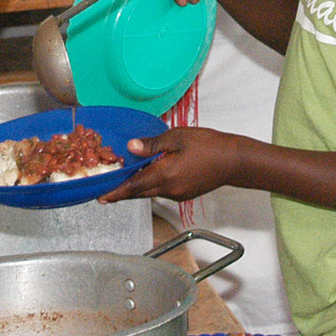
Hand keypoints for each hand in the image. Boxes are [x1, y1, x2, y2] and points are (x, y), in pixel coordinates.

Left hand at [99, 127, 243, 202]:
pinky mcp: (185, 194)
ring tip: (126, 178)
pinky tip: (151, 174)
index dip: (116, 192)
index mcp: (165, 175)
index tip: (101, 197)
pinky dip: (152, 185)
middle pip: (139, 193)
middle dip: (122, 192)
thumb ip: (153, 145)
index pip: (133, 187)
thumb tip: (131, 147)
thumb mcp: (178, 137)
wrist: (234, 161)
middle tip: (106, 190)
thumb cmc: (209, 145)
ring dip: (137, 188)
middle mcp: (169, 189)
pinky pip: (162, 191)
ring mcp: (178, 194)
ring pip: (150, 192)